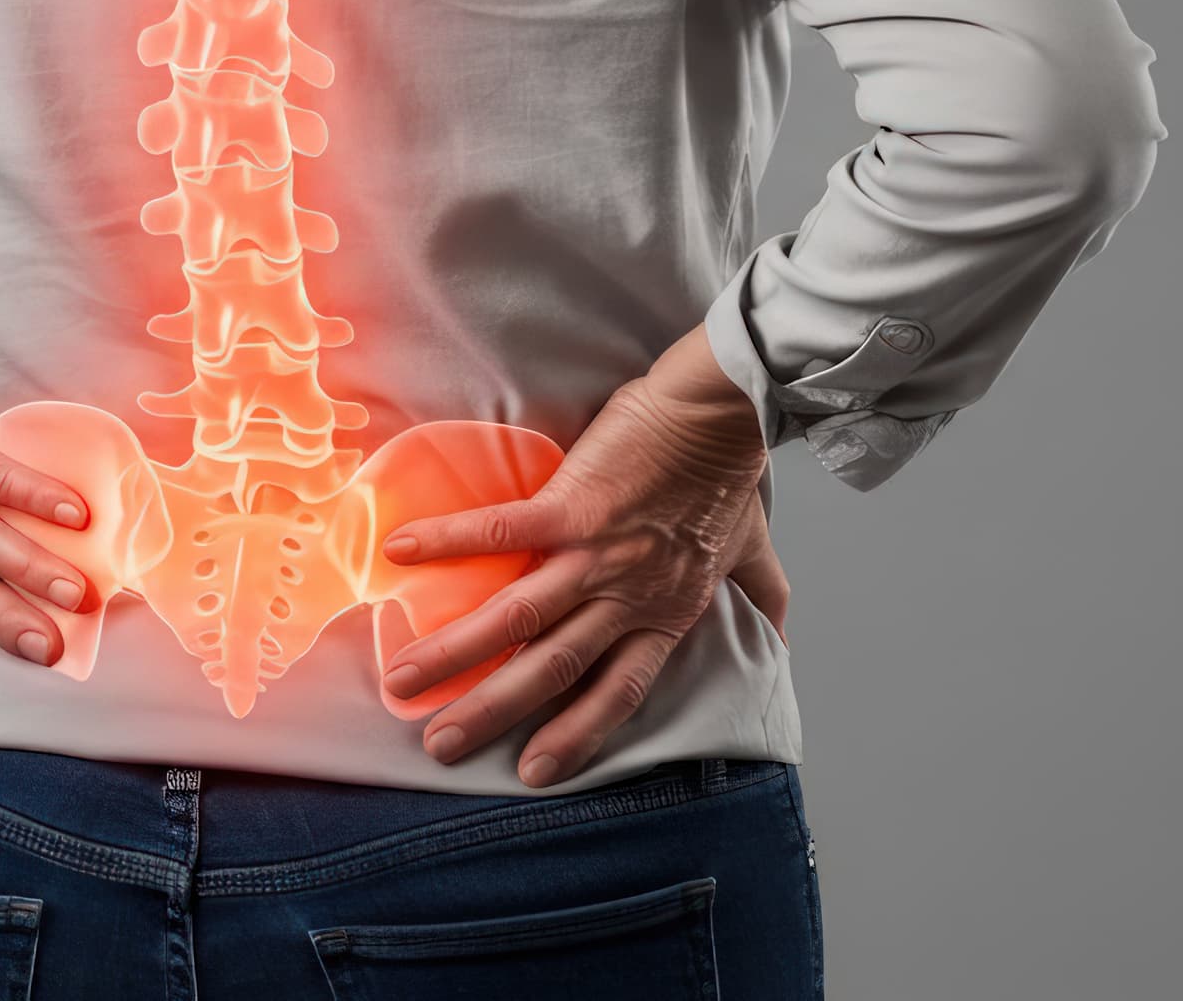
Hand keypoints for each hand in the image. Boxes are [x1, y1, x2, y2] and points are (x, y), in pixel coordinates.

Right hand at [377, 327, 789, 787]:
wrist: (723, 409)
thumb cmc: (731, 475)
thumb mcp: (752, 549)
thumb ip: (764, 597)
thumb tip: (782, 636)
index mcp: (664, 613)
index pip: (617, 690)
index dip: (577, 734)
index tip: (535, 772)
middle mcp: (626, 595)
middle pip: (553, 669)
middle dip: (493, 711)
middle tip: (441, 746)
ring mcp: (596, 554)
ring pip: (519, 617)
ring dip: (457, 651)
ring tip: (404, 680)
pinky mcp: (571, 505)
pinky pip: (501, 533)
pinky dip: (450, 542)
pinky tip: (401, 553)